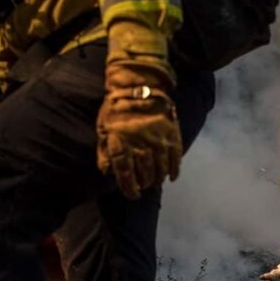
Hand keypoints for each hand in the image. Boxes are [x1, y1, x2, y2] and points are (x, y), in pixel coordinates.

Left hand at [96, 61, 180, 199]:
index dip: (129, 189)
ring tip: (155, 182)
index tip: (132, 195)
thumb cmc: (116, 108)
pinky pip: (176, 158)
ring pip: (160, 168)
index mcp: (122, 145)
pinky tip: (172, 177)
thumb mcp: (103, 129)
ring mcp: (159, 141)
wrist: (138, 85)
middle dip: (144, 184)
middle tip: (143, 187)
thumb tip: (107, 172)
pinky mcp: (172, 135)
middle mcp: (141, 146)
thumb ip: (105, 152)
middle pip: (145, 174)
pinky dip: (175, 170)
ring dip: (158, 179)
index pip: (126, 175)